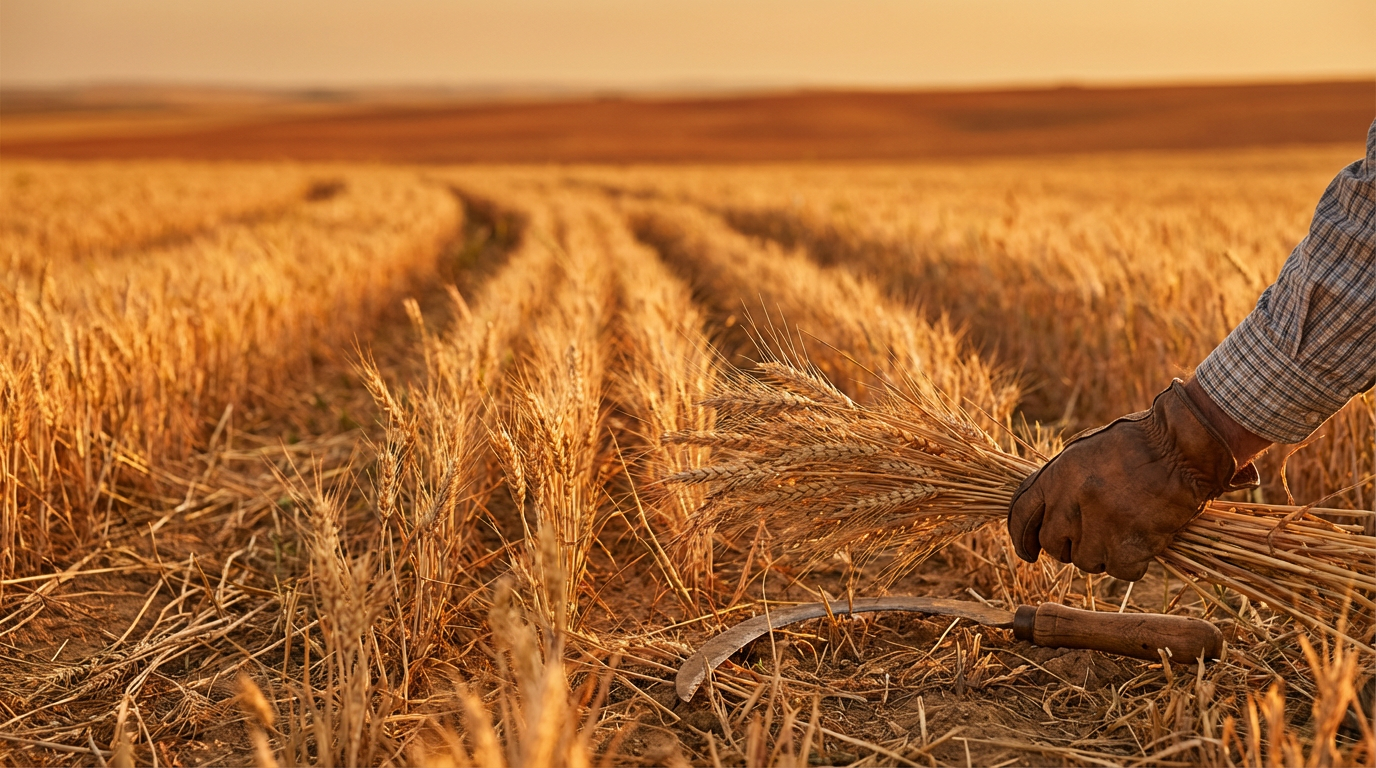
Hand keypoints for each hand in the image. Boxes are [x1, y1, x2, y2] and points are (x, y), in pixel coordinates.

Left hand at [1007, 379, 1263, 580]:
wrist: (1185, 445)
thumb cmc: (1141, 442)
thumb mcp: (1087, 450)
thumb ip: (1063, 480)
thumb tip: (1049, 510)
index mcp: (1058, 474)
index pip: (1022, 514)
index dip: (1021, 538)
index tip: (1027, 553)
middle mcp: (1072, 500)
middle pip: (1052, 543)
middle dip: (1067, 547)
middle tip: (1091, 540)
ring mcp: (1100, 525)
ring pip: (1085, 561)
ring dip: (1102, 555)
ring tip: (1123, 533)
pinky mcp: (1130, 545)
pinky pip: (1119, 570)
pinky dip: (1132, 564)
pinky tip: (1144, 543)